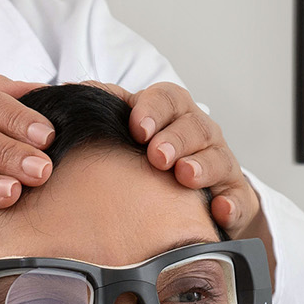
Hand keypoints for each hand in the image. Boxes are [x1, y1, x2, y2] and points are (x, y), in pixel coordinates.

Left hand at [83, 81, 261, 239]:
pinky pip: (239, 198)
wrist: (193, 196)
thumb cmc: (153, 159)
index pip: (168, 98)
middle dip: (176, 139)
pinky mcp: (235, 196)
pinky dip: (231, 203)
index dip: (154, 110)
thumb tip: (65, 94)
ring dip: (202, 166)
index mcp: (173, 114)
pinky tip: (218, 209)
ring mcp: (220, 163)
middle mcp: (201, 134)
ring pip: (218, 158)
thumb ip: (105, 109)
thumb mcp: (131, 131)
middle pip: (195, 126)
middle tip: (157, 156)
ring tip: (184, 176)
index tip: (137, 128)